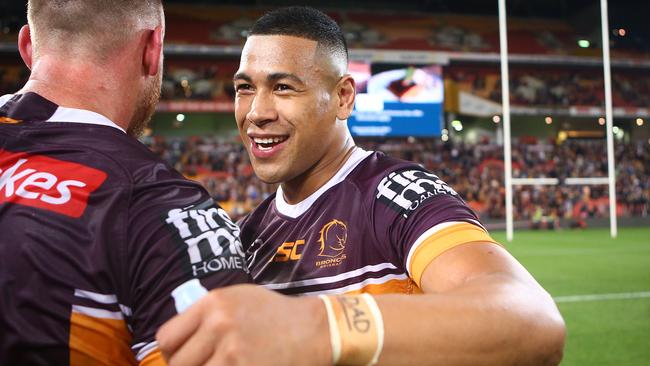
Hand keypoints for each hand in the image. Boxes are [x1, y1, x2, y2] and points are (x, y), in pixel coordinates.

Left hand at [156, 284, 331, 365]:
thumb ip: (205, 314)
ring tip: (223, 365)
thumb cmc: (273, 314)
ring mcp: (232, 353)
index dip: (173, 351)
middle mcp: (219, 325)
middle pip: (178, 363)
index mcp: (212, 303)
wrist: (312, 329)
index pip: (166, 337)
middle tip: (205, 364)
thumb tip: (176, 339)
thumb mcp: (237, 299)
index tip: (184, 356)